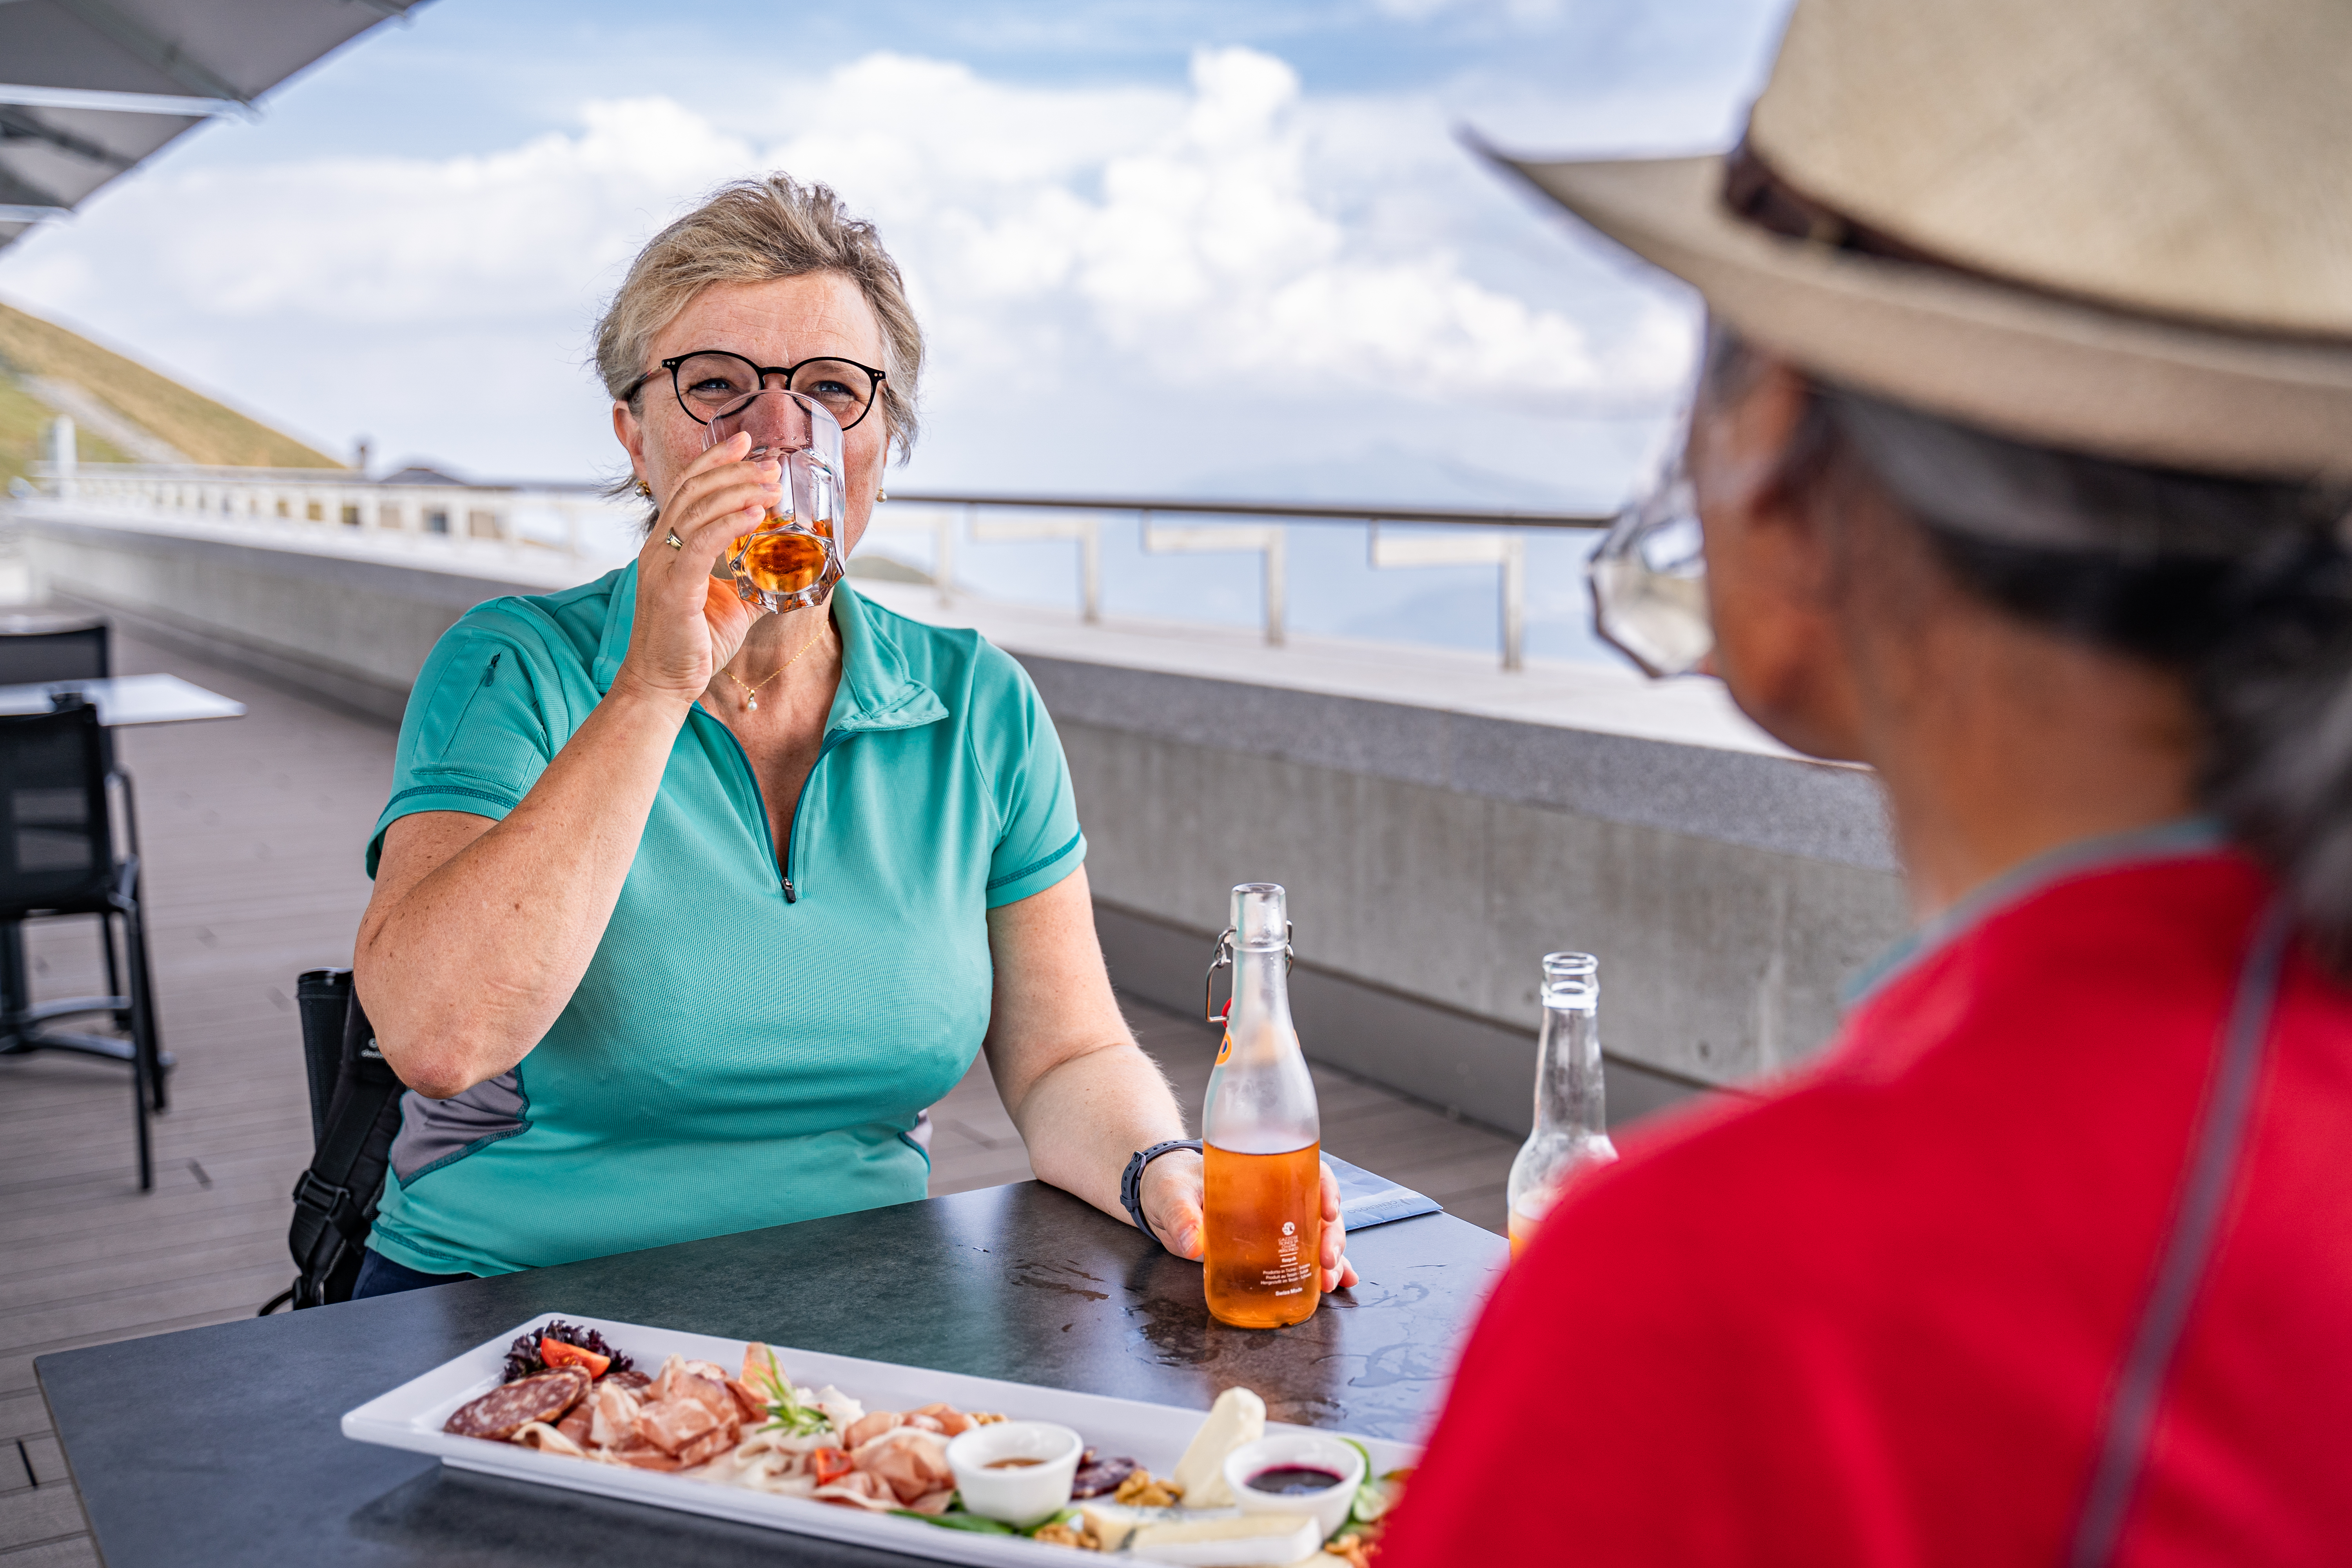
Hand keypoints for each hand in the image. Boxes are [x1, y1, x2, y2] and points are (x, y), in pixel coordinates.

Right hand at [612, 433, 779, 706]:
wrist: (663, 685)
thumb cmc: (693, 645)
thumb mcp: (731, 605)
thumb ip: (753, 582)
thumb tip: (788, 571)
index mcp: (668, 546)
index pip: (689, 489)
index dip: (716, 461)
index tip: (747, 442)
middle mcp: (659, 548)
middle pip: (695, 491)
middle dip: (735, 471)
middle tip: (771, 464)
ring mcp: (662, 566)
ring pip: (698, 510)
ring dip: (738, 492)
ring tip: (771, 484)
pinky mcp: (673, 588)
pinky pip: (701, 545)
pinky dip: (729, 524)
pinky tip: (755, 515)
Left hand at [1139, 1151, 1358, 1292]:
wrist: (1160, 1200)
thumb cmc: (1171, 1184)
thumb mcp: (1173, 1194)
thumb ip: (1181, 1216)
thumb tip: (1192, 1244)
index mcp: (1261, 1171)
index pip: (1307, 1171)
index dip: (1325, 1188)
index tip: (1328, 1210)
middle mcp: (1276, 1197)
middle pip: (1319, 1210)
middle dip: (1332, 1235)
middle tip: (1327, 1259)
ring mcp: (1274, 1224)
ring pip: (1317, 1236)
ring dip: (1330, 1259)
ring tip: (1330, 1281)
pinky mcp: (1265, 1249)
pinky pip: (1300, 1258)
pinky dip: (1320, 1271)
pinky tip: (1336, 1285)